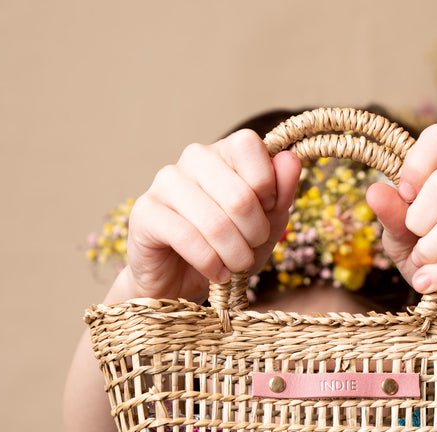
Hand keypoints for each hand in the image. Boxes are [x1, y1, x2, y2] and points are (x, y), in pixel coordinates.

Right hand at [125, 130, 301, 298]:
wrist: (183, 281)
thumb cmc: (227, 249)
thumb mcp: (266, 226)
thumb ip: (281, 194)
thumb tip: (291, 160)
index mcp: (223, 153)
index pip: (248, 145)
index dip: (267, 187)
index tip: (266, 214)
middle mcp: (192, 159)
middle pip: (239, 194)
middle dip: (254, 234)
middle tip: (250, 251)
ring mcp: (166, 183)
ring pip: (215, 221)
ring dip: (234, 254)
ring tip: (235, 267)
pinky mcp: (145, 213)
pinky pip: (187, 238)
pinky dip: (210, 263)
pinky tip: (217, 274)